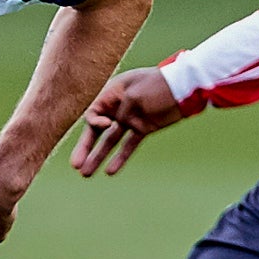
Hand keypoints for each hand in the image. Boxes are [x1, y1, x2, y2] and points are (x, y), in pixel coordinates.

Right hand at [69, 67, 195, 177]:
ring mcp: (130, 119)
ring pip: (109, 141)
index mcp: (112, 93)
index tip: (106, 125)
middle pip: (96, 131)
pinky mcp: (143, 128)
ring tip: (85, 174)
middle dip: (85, 148)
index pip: (93, 113)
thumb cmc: (157, 84)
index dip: (94, 123)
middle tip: (75, 165)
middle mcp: (117, 107)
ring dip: (98, 157)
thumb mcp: (134, 92)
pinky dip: (120, 158)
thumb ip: (120, 109)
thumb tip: (110, 126)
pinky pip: (128, 145)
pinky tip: (110, 171)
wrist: (184, 86)